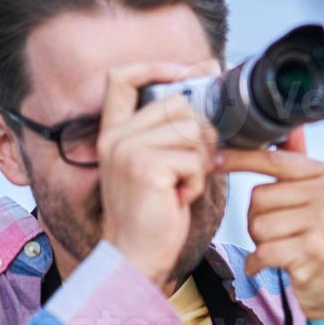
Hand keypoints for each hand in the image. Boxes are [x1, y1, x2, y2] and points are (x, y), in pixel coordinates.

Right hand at [98, 61, 218, 286]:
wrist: (136, 257)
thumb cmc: (155, 213)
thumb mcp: (159, 163)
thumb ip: (172, 130)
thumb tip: (209, 86)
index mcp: (114, 132)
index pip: (122, 77)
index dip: (155, 67)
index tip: (187, 72)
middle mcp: (116, 137)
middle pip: (180, 105)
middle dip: (201, 134)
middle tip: (191, 167)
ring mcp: (127, 150)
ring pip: (194, 132)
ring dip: (199, 163)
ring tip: (180, 186)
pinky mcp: (145, 167)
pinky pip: (195, 159)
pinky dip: (197, 182)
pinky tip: (178, 198)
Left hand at [218, 128, 323, 322]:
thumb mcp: (322, 200)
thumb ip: (301, 166)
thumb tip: (290, 129)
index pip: (273, 159)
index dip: (239, 159)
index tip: (213, 159)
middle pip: (259, 196)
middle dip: (257, 218)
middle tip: (281, 233)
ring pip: (257, 225)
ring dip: (259, 242)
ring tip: (283, 249)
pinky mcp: (312, 254)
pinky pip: (262, 251)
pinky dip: (258, 263)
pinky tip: (272, 266)